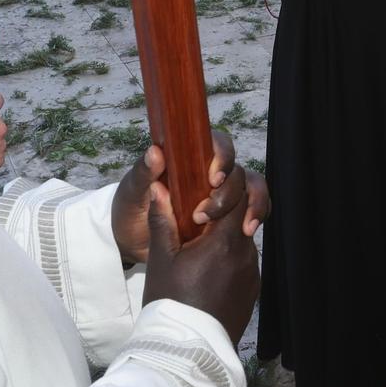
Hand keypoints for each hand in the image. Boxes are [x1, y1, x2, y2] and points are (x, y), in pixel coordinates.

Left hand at [114, 128, 265, 264]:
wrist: (130, 241)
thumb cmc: (129, 208)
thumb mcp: (131, 191)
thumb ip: (143, 173)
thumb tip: (155, 151)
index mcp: (187, 159)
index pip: (217, 145)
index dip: (223, 156)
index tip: (214, 179)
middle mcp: (207, 173)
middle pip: (238, 169)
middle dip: (232, 191)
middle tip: (209, 215)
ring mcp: (219, 194)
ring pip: (251, 187)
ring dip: (255, 202)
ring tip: (246, 227)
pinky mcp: (226, 216)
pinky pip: (251, 208)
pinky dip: (256, 216)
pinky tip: (249, 231)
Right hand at [127, 136, 265, 344]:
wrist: (187, 350)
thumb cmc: (170, 302)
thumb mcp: (161, 259)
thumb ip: (162, 220)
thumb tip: (158, 188)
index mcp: (225, 242)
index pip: (240, 195)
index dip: (223, 190)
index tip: (201, 201)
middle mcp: (246, 255)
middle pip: (244, 216)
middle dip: (224, 212)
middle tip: (198, 220)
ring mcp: (252, 274)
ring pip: (244, 241)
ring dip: (226, 237)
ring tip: (199, 250)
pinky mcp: (252, 290)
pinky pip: (244, 264)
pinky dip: (229, 259)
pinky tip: (208, 273)